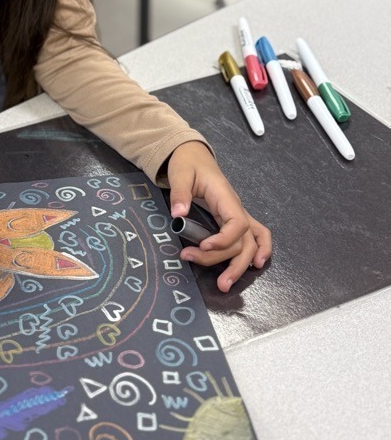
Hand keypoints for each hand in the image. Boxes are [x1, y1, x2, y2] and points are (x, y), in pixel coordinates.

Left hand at [167, 141, 271, 292]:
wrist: (193, 155)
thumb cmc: (188, 163)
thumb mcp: (180, 174)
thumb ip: (180, 193)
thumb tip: (178, 214)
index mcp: (224, 196)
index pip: (236, 222)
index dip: (224, 240)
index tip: (203, 247)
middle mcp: (235, 207)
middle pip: (244, 240)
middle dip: (232, 263)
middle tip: (217, 283)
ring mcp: (237, 213)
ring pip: (249, 243)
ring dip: (241, 265)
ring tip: (226, 284)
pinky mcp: (234, 218)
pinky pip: (255, 234)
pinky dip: (260, 249)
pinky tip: (256, 264)